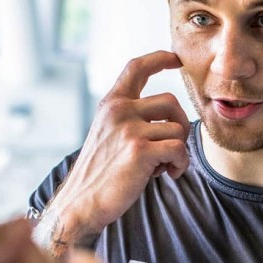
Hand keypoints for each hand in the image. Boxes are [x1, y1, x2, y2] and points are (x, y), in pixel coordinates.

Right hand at [35, 50, 189, 255]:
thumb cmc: (99, 174)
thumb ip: (129, 119)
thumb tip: (169, 116)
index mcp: (111, 104)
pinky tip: (169, 174)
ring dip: (179, 151)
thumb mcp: (107, 135)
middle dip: (179, 124)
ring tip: (162, 166)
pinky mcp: (140, 151)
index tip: (175, 58)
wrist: (81, 203)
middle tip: (171, 149)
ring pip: (179, 128)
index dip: (159, 58)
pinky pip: (179, 149)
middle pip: (170, 101)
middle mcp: (119, 111)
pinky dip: (181, 164)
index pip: (136, 67)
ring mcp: (129, 129)